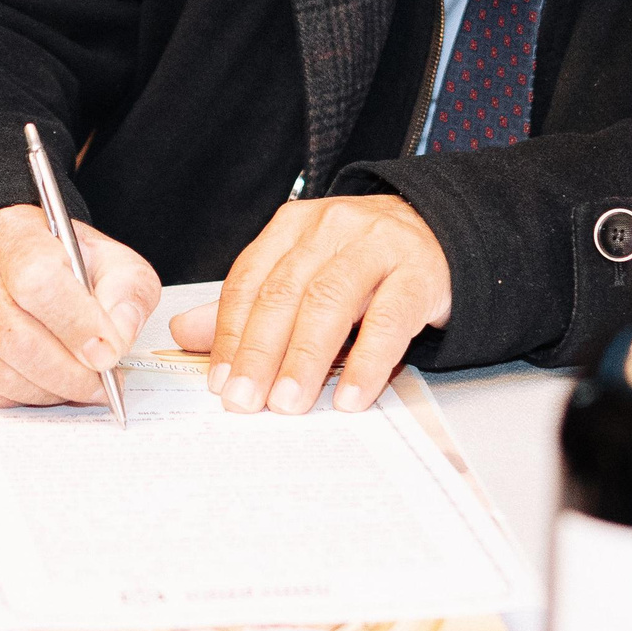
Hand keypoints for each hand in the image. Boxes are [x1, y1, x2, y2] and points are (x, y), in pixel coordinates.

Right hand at [0, 204, 162, 407]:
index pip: (37, 282)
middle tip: (101, 386)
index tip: (109, 353)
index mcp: (17, 238)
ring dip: (45, 391)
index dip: (76, 324)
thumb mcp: (109, 259)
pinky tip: (40, 386)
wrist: (3, 254)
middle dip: (68, 374)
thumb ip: (126, 293)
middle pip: (15, 338)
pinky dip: (15, 399)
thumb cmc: (59, 260)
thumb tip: (117, 340)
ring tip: (75, 387)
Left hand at [169, 195, 450, 414]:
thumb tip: (186, 333)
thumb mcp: (304, 274)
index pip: (250, 279)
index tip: (218, 381)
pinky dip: (366, 362)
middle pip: (285, 291)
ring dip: (304, 358)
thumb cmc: (365, 263)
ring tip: (288, 403)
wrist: (444, 234)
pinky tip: (350, 395)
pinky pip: (389, 320)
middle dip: (259, 351)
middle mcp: (332, 228)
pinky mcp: (420, 272)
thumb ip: (250, 305)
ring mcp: (378, 246)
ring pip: (330, 301)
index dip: (230, 332)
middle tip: (243, 401)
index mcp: (294, 227)